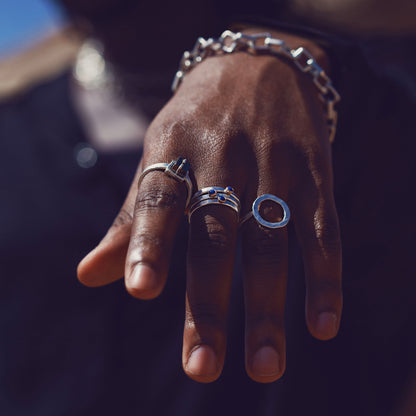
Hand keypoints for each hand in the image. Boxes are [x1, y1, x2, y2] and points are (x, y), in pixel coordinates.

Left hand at [77, 30, 341, 383]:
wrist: (261, 63)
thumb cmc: (199, 121)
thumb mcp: (158, 153)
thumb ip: (130, 218)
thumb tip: (87, 277)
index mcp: (175, 147)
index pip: (158, 200)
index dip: (148, 243)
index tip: (139, 290)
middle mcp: (225, 155)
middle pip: (215, 235)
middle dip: (209, 303)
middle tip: (202, 367)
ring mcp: (274, 164)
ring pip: (270, 242)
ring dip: (268, 307)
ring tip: (264, 364)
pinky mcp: (314, 173)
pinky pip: (322, 229)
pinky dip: (324, 278)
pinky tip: (321, 325)